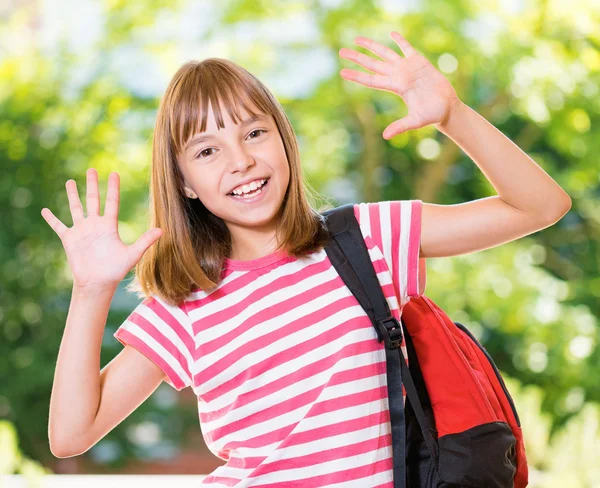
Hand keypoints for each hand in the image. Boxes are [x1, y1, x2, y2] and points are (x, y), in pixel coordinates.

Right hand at [41, 168, 162, 290]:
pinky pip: (58, 226)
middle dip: (92, 185)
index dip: (113, 188)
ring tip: (70, 181)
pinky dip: (51, 219)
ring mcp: (81, 231)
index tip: (114, 173)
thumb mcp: (132, 254)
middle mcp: (95, 225)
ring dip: (72, 195)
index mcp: (109, 226)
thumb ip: (145, 241)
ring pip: (76, 208)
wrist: (98, 283)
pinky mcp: (69, 239)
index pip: (112, 202)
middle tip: (92, 169)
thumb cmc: (115, 270)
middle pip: (93, 200)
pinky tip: (44, 210)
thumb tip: (162, 230)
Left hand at [338, 30, 461, 137]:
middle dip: (357, 58)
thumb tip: (385, 136)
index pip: (371, 80)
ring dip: (372, 46)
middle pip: (372, 64)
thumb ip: (400, 126)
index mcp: (395, 87)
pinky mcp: (419, 61)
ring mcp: (407, 68)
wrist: (446, 107)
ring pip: (385, 53)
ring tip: (357, 39)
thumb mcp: (415, 121)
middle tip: (341, 52)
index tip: (342, 72)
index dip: (357, 76)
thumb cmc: (431, 115)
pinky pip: (407, 48)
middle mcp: (398, 76)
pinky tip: (392, 33)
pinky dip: (400, 40)